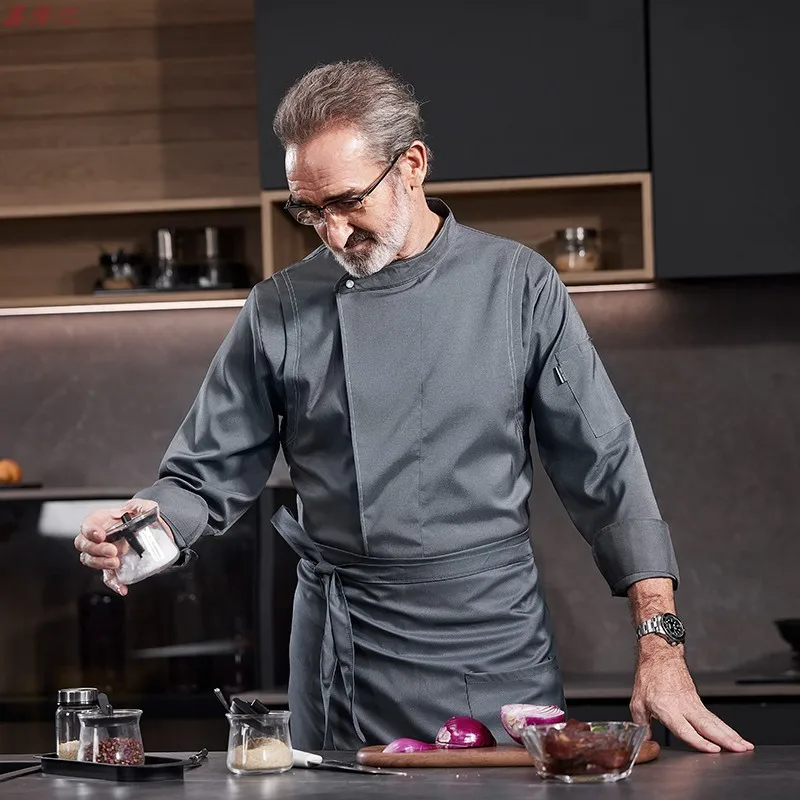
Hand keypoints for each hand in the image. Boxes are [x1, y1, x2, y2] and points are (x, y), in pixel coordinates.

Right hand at [73, 498, 160, 595]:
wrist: (150, 530)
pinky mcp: (111, 565)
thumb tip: (130, 509)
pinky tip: (121, 587)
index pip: (87, 525)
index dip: (90, 531)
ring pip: (90, 560)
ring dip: (101, 564)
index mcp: (101, 521)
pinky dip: (113, 583)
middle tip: (112, 551)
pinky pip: (107, 576)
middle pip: (84, 545)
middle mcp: (97, 538)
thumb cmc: (140, 516)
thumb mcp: (144, 507)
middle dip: (96, 549)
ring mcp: (102, 553)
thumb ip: (139, 505)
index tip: (101, 535)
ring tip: (116, 563)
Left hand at [630, 638, 753, 752]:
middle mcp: (683, 707)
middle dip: (725, 739)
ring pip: (715, 722)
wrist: (661, 655)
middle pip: (707, 725)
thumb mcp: (637, 702)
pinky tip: (737, 738)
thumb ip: (641, 724)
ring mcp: (692, 704)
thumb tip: (645, 741)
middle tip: (740, 749)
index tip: (713, 749)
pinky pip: (714, 718)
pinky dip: (727, 729)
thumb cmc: (649, 676)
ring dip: (732, 735)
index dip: (698, 740)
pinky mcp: (698, 702)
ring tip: (746, 747)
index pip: (684, 729)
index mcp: (667, 708)